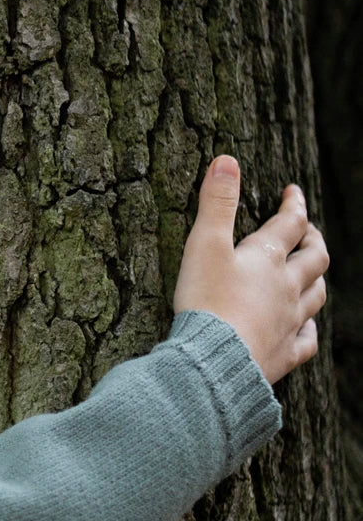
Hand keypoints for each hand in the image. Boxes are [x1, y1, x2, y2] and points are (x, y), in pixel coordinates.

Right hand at [172, 155, 328, 385]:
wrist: (213, 361)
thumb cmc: (206, 302)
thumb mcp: (203, 246)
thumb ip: (216, 203)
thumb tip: (226, 159)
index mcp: (267, 259)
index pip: (289, 223)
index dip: (293, 204)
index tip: (293, 192)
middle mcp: (287, 288)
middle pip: (314, 258)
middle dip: (313, 240)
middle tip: (308, 231)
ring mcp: (289, 322)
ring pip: (316, 296)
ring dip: (316, 280)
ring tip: (311, 274)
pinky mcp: (283, 354)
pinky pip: (307, 340)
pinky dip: (310, 329)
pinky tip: (306, 327)